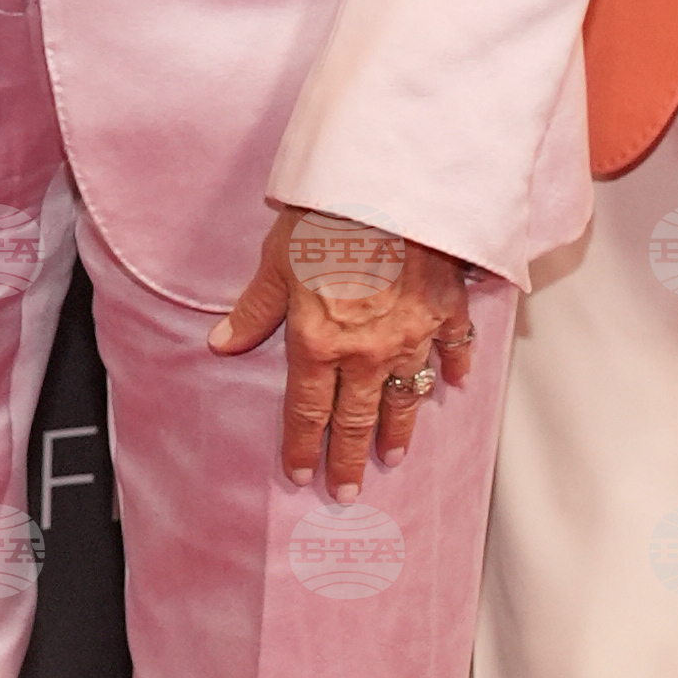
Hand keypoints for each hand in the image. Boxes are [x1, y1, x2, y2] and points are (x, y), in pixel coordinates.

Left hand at [210, 207, 476, 496]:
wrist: (390, 186)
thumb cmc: (325, 216)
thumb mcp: (275, 262)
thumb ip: (254, 309)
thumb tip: (221, 343)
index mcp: (318, 343)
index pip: (306, 411)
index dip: (301, 446)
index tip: (300, 474)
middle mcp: (366, 352)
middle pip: (356, 418)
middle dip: (348, 458)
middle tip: (346, 490)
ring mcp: (411, 335)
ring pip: (405, 396)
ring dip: (398, 429)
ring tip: (392, 456)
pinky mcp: (445, 309)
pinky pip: (454, 349)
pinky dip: (455, 368)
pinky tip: (455, 386)